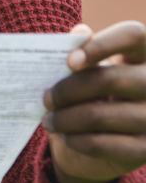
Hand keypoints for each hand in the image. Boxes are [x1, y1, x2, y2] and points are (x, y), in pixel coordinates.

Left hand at [41, 20, 145, 182]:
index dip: (101, 44)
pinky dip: (76, 140)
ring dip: (65, 118)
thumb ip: (84, 49)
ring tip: (49, 120)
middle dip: (68, 89)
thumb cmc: (94, 92)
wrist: (106, 139)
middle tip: (46, 98)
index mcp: (144, 53)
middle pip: (109, 78)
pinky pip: (101, 143)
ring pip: (99, 114)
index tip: (70, 61)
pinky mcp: (144, 149)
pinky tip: (66, 136)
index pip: (132, 34)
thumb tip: (79, 33)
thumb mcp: (90, 68)